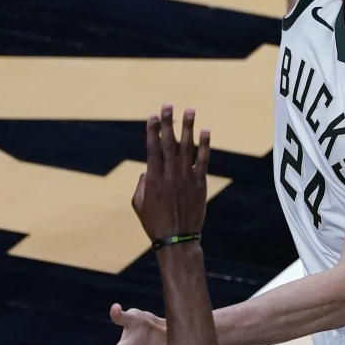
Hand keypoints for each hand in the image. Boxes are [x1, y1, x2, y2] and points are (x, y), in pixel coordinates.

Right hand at [131, 105, 209, 242]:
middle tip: (168, 106)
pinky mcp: (199, 183)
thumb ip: (141, 184)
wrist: (177, 239)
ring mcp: (186, 177)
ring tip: (189, 110)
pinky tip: (205, 131)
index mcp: (152, 178)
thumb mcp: (138, 204)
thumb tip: (146, 170)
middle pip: (168, 143)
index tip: (151, 115)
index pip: (152, 148)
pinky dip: (204, 145)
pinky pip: (203, 160)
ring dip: (187, 128)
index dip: (152, 131)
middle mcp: (169, 174)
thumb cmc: (155, 222)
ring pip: (186, 148)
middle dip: (167, 123)